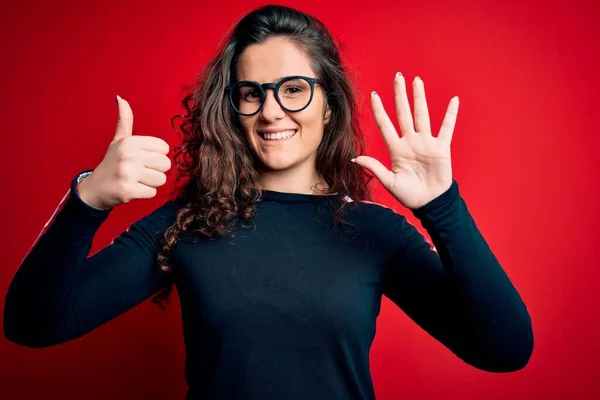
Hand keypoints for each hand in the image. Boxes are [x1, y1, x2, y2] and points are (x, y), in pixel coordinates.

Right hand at [78, 96, 171, 208]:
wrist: (95, 188)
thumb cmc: (111, 163)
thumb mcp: (118, 140)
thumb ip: (124, 120)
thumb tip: (121, 98)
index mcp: (130, 142)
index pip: (164, 148)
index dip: (156, 156)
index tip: (142, 159)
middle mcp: (129, 155)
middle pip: (166, 164)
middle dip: (156, 170)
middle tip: (140, 172)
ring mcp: (127, 173)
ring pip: (161, 180)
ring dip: (151, 183)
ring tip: (136, 180)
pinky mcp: (128, 190)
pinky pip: (152, 193)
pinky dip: (145, 193)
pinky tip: (133, 189)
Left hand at [352, 73, 457, 209]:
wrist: (429, 202)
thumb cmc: (409, 194)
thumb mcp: (389, 181)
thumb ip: (375, 167)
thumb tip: (355, 158)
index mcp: (396, 149)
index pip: (385, 125)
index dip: (379, 110)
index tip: (374, 94)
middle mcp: (410, 142)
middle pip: (404, 113)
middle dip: (400, 95)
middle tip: (398, 77)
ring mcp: (426, 143)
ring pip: (422, 115)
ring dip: (420, 98)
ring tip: (417, 81)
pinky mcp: (441, 148)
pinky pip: (447, 127)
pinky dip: (451, 114)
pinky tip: (454, 100)